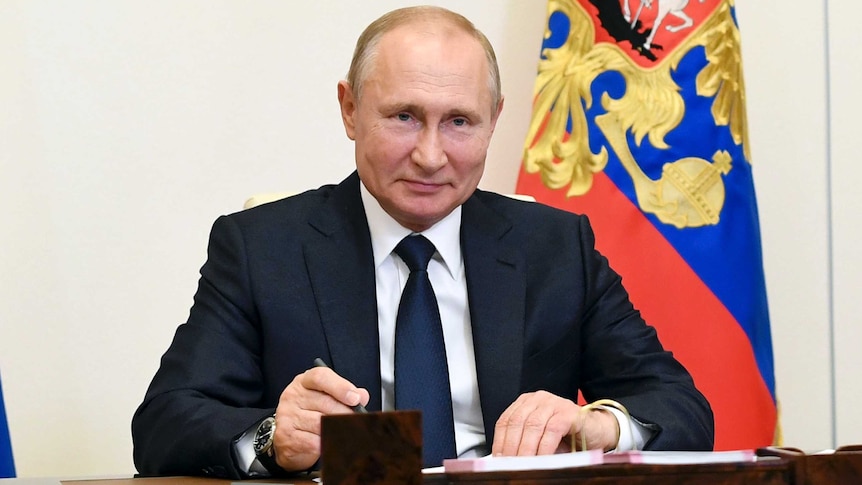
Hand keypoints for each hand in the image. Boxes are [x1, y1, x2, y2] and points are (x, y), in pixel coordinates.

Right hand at [271, 366, 369, 470]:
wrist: (289, 437)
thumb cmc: (311, 413)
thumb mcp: (326, 397)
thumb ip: (344, 394)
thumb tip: (362, 396)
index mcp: (304, 381)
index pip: (320, 377)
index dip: (340, 387)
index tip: (355, 398)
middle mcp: (293, 395)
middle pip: (325, 403)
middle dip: (345, 413)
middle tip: (357, 421)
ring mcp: (287, 415)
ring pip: (320, 424)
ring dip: (337, 429)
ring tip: (347, 432)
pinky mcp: (286, 436)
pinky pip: (313, 441)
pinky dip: (326, 443)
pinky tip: (331, 442)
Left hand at [492, 391, 618, 455]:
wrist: (596, 431)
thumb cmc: (566, 436)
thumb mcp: (540, 439)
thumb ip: (524, 443)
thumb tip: (505, 461)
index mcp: (526, 403)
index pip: (506, 421)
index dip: (499, 441)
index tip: (497, 459)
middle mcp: (538, 399)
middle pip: (517, 422)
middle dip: (511, 447)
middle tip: (509, 465)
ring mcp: (554, 403)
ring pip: (533, 426)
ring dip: (526, 449)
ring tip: (524, 465)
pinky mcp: (568, 412)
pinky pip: (552, 430)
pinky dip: (545, 447)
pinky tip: (542, 460)